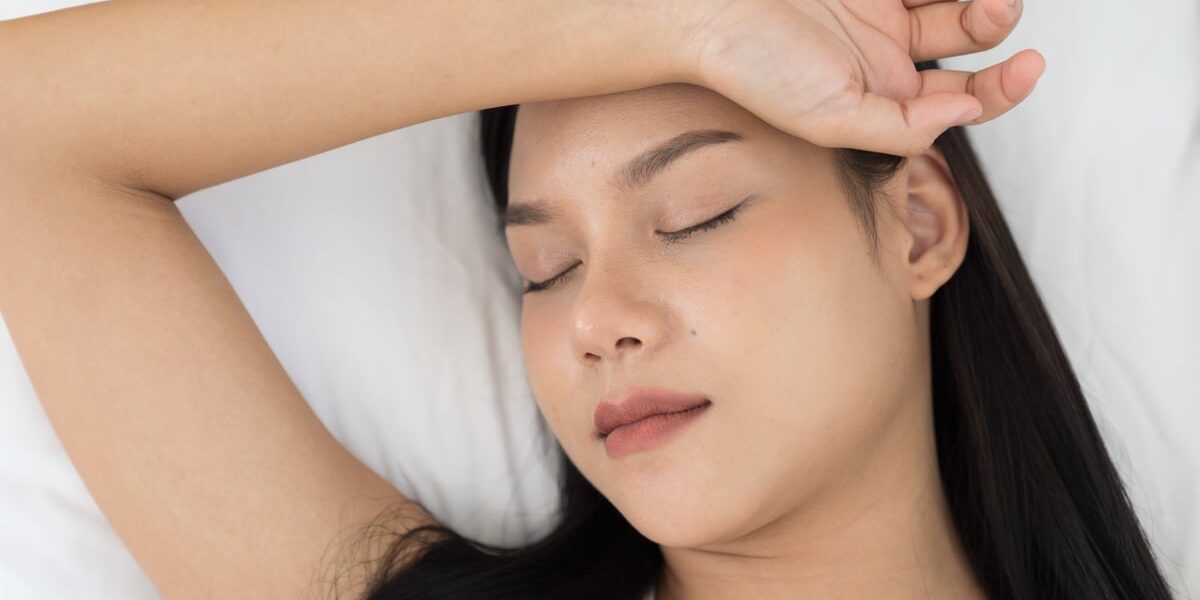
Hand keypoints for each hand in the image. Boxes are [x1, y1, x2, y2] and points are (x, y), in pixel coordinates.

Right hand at [677, 0, 1045, 154]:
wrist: (705, 10)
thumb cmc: (753, 68)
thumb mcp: (829, 120)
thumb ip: (900, 126)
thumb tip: (964, 112)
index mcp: (883, 98)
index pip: (963, 98)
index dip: (1004, 88)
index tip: (1028, 66)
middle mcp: (887, 52)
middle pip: (970, 37)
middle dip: (995, 22)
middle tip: (991, 7)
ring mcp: (879, 6)